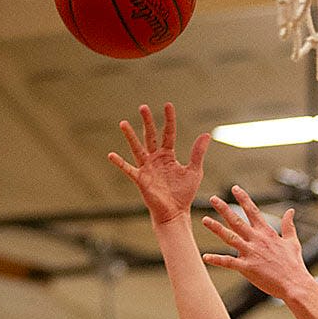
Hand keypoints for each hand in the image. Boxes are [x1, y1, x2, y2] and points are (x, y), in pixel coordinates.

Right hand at [108, 102, 209, 225]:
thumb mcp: (194, 171)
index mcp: (168, 156)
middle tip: (143, 107)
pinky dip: (120, 163)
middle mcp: (155, 159)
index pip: (168, 133)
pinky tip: (111, 155)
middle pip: (151, 136)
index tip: (168, 105)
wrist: (176, 213)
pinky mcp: (141, 179)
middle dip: (147, 122)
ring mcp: (147, 168)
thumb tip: (207, 134)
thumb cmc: (184, 194)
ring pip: (137, 148)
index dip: (169, 120)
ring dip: (130, 136)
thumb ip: (198, 153)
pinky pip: (128, 169)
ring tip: (123, 123)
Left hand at [202, 188, 308, 299]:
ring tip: (205, 219)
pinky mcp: (248, 268)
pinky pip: (229, 262)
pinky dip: (217, 260)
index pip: (253, 212)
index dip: (243, 199)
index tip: (235, 189)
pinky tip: (206, 257)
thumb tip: (291, 211)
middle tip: (213, 199)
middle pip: (237, 221)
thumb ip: (289, 225)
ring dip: (216, 228)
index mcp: (267, 233)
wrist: (295, 284)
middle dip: (224, 209)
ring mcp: (251, 253)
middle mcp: (257, 240)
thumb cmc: (294, 265)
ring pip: (230, 237)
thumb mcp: (293, 242)